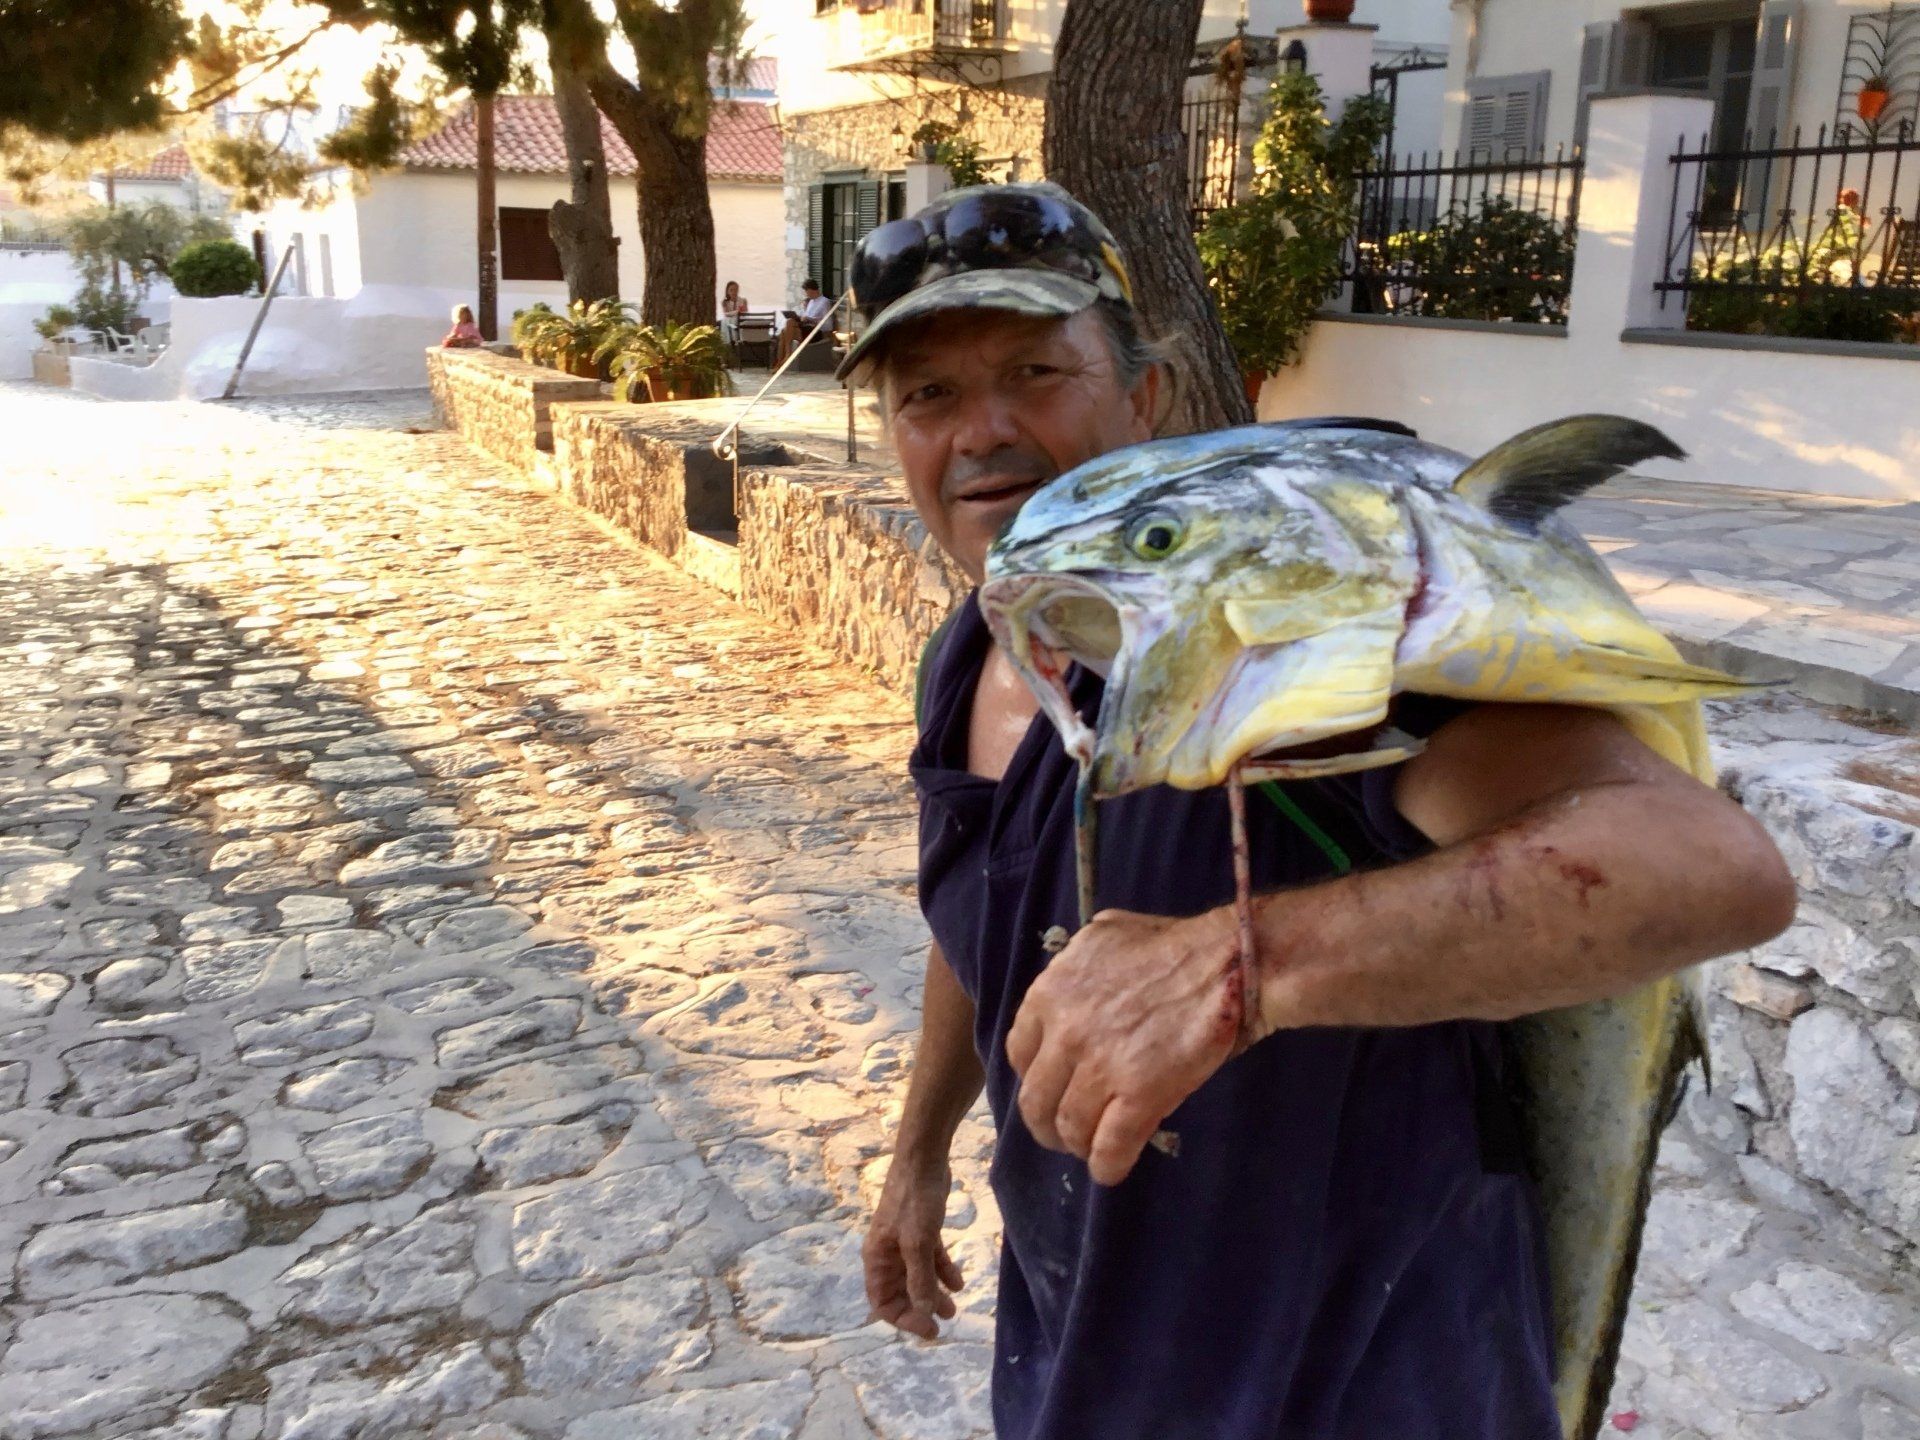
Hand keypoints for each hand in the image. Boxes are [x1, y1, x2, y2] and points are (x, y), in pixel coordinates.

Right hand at [863, 1152, 963, 1338]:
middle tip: (942, 1324)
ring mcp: (905, 1241)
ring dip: (934, 1293)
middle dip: (920, 1309)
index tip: (928, 1327)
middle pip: (900, 1292)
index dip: (903, 1318)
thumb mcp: (917, 1243)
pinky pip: (931, 1259)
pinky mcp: (922, 1230)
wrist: (924, 1160)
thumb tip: (924, 1311)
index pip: (882, 1301)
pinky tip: (958, 1283)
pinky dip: (943, 1272)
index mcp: (877, 1258)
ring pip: (917, 1277)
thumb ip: (920, 1278)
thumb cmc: (914, 1201)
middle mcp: (888, 1253)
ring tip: (954, 1308)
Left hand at [1007, 907, 1241, 1186]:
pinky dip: (1107, 1166)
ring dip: (1077, 1146)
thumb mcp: (1104, 937)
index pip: (1019, 1054)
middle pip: (1036, 1100)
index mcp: (1050, 995)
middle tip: (1064, 1133)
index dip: (1034, 1078)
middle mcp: (1065, 1034)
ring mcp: (1101, 1067)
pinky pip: (1109, 1147)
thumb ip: (1076, 968)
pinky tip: (1111, 1169)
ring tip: (1091, 1149)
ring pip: (1070, 1128)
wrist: (1225, 963)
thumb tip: (1071, 988)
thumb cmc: (1172, 945)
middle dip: (1047, 1124)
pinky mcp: (1140, 1096)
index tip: (1051, 1089)